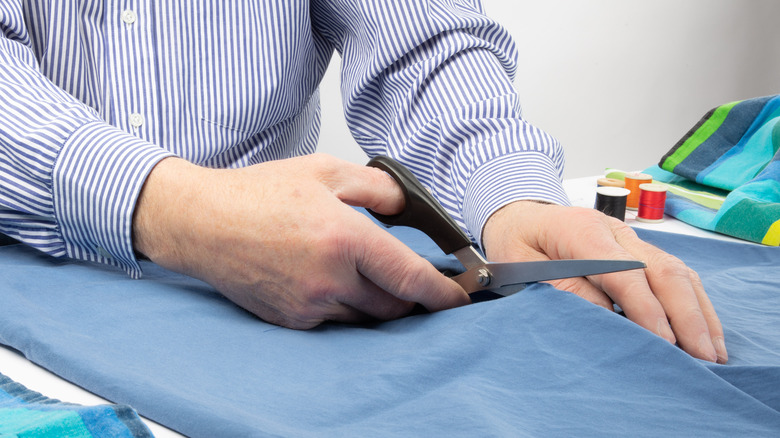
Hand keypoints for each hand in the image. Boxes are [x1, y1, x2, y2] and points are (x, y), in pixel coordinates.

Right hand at [132, 154, 469, 328]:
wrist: (203, 223)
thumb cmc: (258, 194)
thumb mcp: (324, 172)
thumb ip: (377, 186)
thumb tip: (407, 204)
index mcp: (344, 238)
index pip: (410, 278)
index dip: (442, 294)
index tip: (459, 299)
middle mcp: (329, 279)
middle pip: (393, 306)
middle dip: (408, 297)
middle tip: (408, 279)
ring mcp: (308, 305)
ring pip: (364, 318)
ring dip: (375, 302)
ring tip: (361, 274)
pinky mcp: (291, 320)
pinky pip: (334, 321)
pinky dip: (343, 306)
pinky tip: (329, 280)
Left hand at [482, 201, 727, 362]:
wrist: (519, 217)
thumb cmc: (517, 243)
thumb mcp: (522, 266)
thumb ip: (563, 289)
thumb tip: (606, 316)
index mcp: (583, 230)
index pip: (625, 272)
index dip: (647, 309)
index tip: (664, 343)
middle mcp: (616, 231)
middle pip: (663, 271)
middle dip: (686, 316)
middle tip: (702, 356)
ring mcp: (632, 239)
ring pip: (678, 273)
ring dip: (698, 313)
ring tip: (713, 352)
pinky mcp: (640, 252)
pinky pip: (676, 275)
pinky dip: (693, 303)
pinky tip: (704, 330)